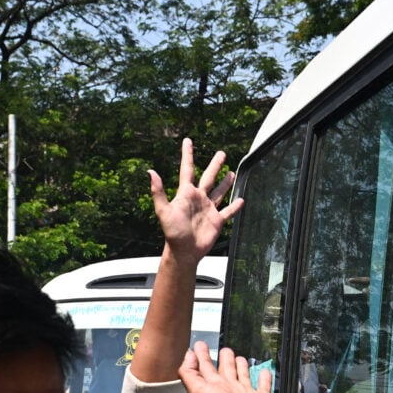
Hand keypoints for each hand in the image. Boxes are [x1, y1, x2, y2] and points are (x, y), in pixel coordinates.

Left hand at [150, 138, 242, 259]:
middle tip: (221, 153)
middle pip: (209, 177)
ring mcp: (208, 209)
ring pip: (220, 192)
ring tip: (232, 172)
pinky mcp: (217, 221)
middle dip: (215, 165)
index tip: (188, 141)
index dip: (187, 155)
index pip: (187, 169)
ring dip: (226, 182)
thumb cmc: (172, 233)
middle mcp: (198, 199)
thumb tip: (150, 172)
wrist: (184, 251)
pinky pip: (228, 211)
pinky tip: (241, 199)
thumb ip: (158, 191)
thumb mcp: (163, 210)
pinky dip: (235, 206)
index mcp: (186, 194)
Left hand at [179, 342, 273, 392]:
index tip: (199, 345)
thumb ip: (189, 373)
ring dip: (241, 365)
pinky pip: (263, 384)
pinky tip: (263, 371)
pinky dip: (264, 377)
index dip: (201, 354)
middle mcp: (229, 388)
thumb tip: (187, 356)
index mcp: (214, 386)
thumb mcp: (199, 391)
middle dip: (224, 357)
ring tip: (240, 358)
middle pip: (225, 368)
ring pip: (243, 374)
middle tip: (223, 349)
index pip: (205, 366)